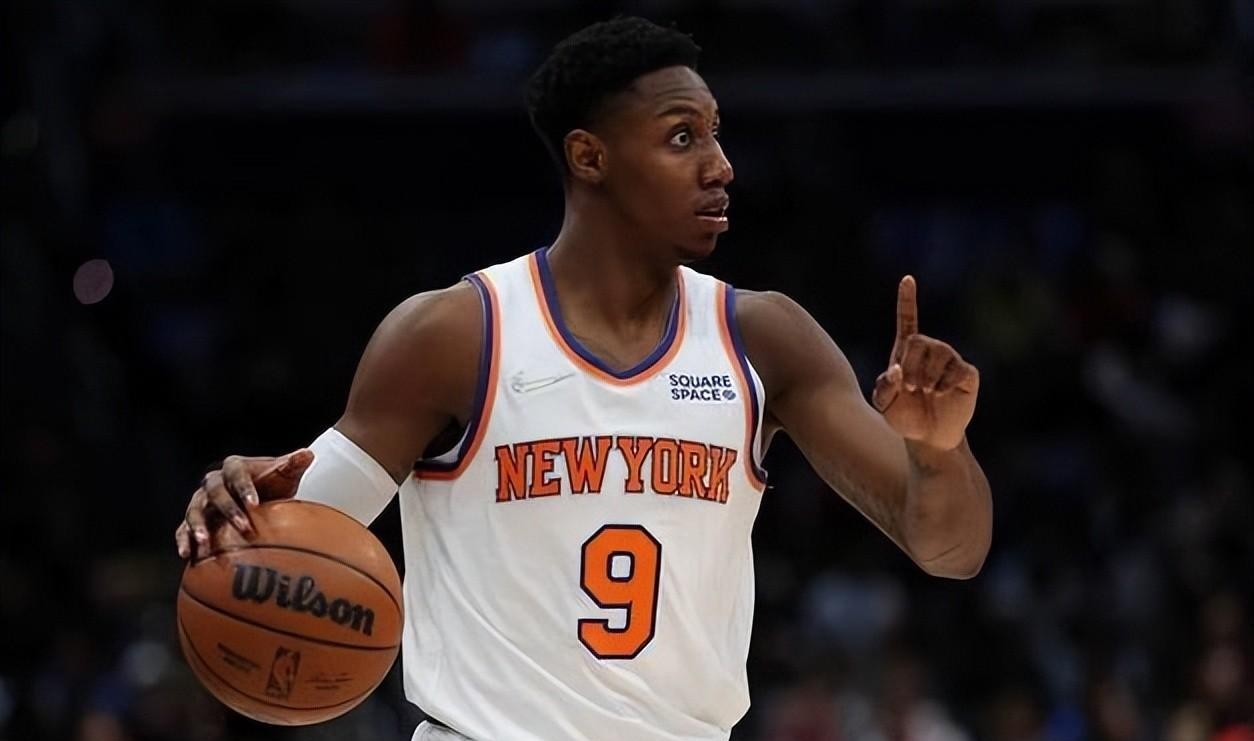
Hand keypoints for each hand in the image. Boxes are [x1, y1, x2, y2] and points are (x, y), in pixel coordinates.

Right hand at [175, 449, 314, 558]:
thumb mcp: (285, 474)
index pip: (237, 475)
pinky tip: (188, 555)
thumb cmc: (274, 484)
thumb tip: (306, 454)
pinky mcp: (196, 519)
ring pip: (194, 511)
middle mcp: (213, 482)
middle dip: (228, 510)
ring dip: (198, 526)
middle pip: (216, 493)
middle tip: (243, 527)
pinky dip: (184, 540)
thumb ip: (294, 464)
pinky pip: (183, 529)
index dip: (245, 488)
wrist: (260, 498)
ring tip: (204, 543)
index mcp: (234, 467)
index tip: (255, 503)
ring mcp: (201, 501)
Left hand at [871, 276, 978, 450]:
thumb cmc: (904, 417)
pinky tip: (941, 393)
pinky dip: (945, 384)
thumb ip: (883, 387)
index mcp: (907, 352)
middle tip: (910, 387)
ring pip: (938, 353)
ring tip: (926, 392)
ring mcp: (950, 360)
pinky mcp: (967, 373)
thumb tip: (896, 370)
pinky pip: (957, 369)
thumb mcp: (884, 404)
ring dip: (927, 377)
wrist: (927, 437)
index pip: (907, 319)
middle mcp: (930, 350)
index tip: (907, 279)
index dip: (907, 299)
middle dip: (911, 366)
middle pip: (918, 341)